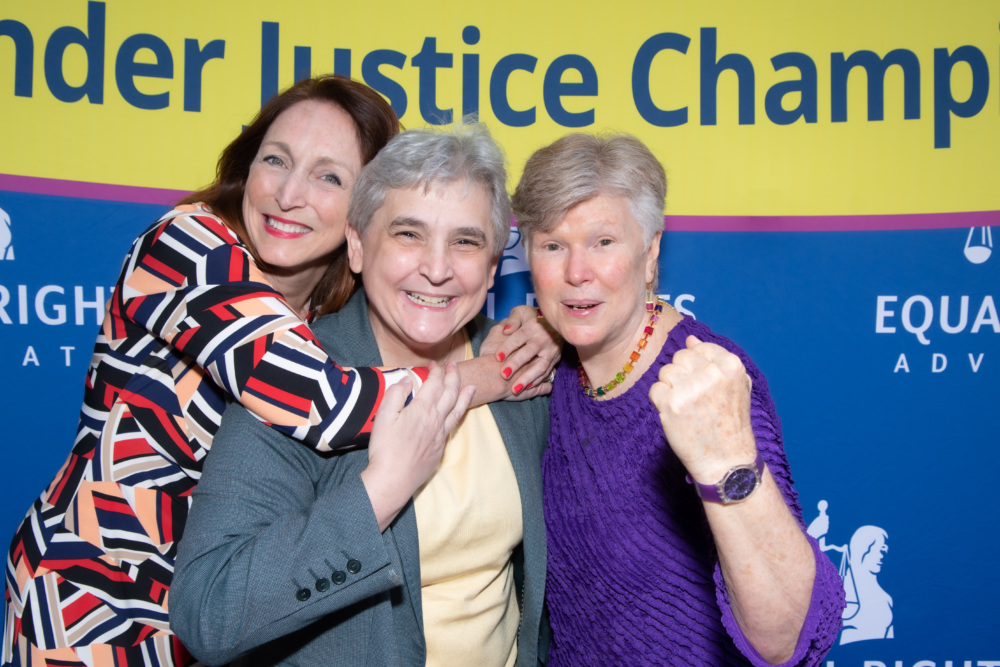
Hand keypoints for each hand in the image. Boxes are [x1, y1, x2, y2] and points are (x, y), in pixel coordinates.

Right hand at [361, 362, 474, 530]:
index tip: (435, 364)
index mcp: (422, 409)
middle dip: (453, 377)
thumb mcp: (383, 416)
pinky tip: (458, 413)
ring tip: (471, 386)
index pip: (434, 384)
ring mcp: (440, 434)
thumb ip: (396, 394)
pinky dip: (459, 414)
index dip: (436, 371)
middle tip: (454, 366)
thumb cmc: (386, 448)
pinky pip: (453, 425)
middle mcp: (435, 419)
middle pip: (450, 393)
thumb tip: (407, 380)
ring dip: (464, 395)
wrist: (394, 478)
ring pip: (457, 410)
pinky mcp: (440, 448)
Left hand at [481, 305, 560, 400]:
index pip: (519, 337)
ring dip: (527, 378)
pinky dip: (537, 381)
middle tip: (503, 374)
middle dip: (516, 364)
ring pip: (540, 366)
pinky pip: (547, 372)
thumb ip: (513, 319)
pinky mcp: (556, 359)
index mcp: (534, 326)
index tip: (496, 357)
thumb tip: (506, 330)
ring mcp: (552, 350)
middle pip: (529, 352)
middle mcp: (544, 338)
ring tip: (514, 389)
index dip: (507, 347)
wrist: (555, 323)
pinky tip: (526, 388)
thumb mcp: (522, 312)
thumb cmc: (532, 317)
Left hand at [648, 335, 755, 484]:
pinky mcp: (672, 404)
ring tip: (686, 408)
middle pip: (679, 357)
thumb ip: (716, 359)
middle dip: (682, 375)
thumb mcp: (737, 386)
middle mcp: (711, 374)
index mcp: (731, 365)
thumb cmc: (731, 424)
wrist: (726, 462)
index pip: (699, 348)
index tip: (703, 386)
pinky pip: (655, 390)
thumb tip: (691, 338)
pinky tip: (676, 416)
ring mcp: (690, 388)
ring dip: (670, 388)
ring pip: (665, 372)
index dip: (696, 367)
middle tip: (693, 398)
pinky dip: (661, 402)